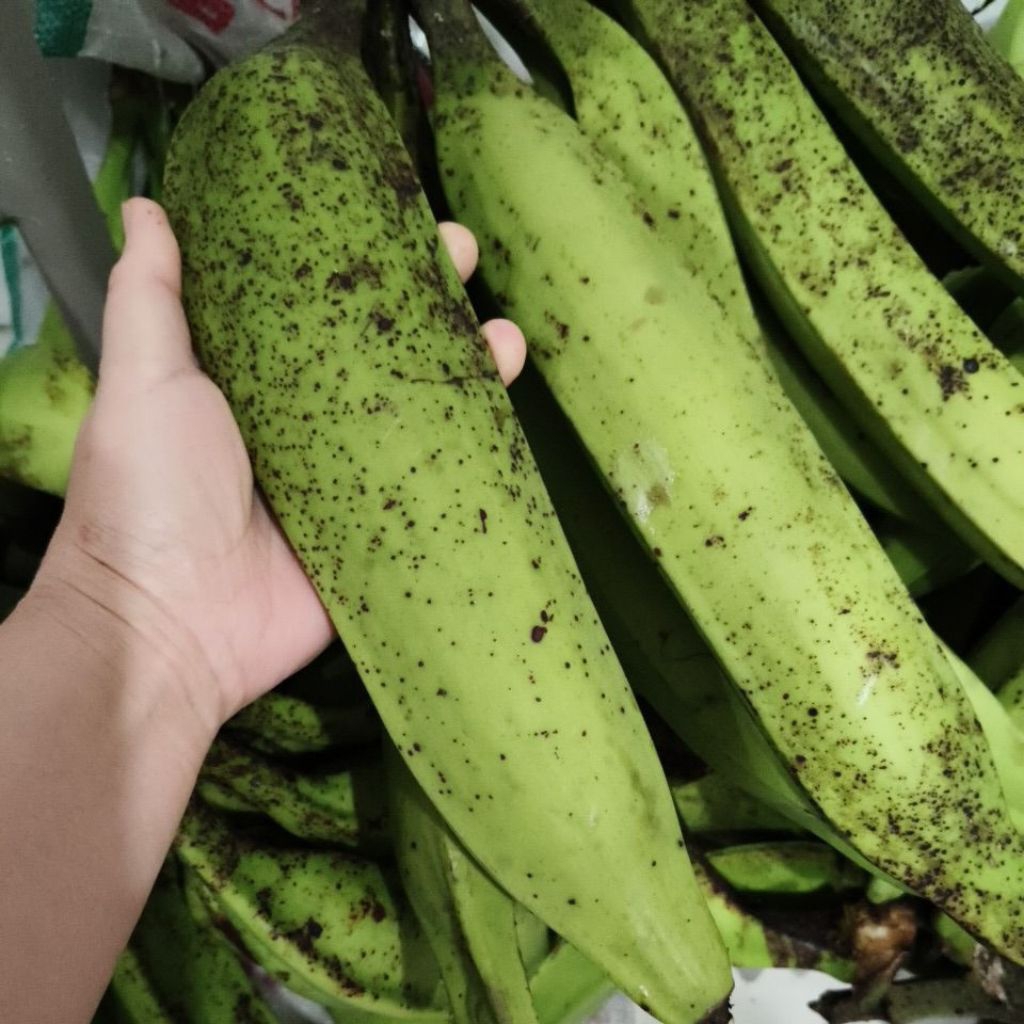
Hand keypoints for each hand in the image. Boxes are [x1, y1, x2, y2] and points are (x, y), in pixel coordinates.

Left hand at [34, 198, 525, 730]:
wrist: (172, 627)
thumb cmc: (149, 494)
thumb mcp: (143, 383)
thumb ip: (151, 299)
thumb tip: (144, 206)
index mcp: (255, 379)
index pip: (320, 300)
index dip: (360, 254)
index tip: (399, 211)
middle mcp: (311, 421)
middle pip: (385, 347)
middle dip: (429, 297)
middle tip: (464, 253)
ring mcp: (355, 477)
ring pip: (426, 410)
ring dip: (471, 367)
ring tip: (508, 334)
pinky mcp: (385, 528)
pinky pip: (440, 482)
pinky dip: (479, 449)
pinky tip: (511, 408)